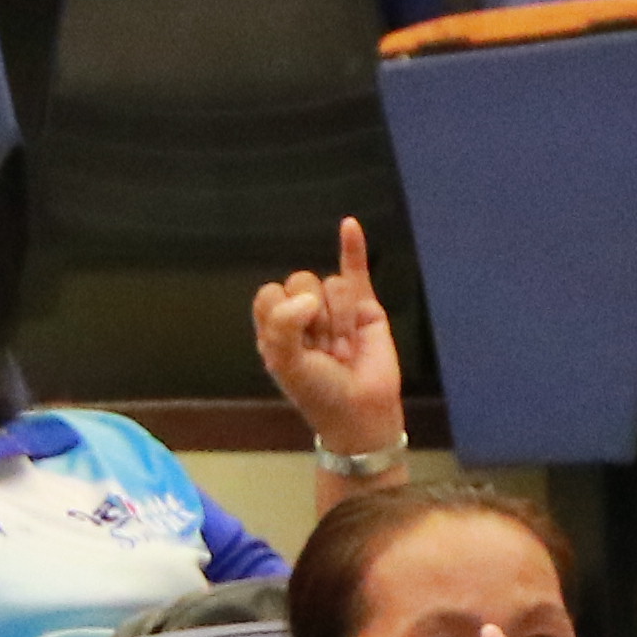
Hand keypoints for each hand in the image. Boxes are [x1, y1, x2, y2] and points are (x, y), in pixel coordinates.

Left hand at [250, 213, 402, 457]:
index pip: (270, 294)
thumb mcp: (286, 362)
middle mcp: (303, 313)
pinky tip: (349, 225)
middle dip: (316, 320)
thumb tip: (309, 297)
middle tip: (325, 352)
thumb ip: (284, 324)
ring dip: (340, 320)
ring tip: (345, 350)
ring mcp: (334, 308)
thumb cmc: (318, 392)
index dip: (283, 313)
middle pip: (301, 282)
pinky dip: (353, 246)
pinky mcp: (365, 307)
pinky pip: (356, 269)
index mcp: (276, 326)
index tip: (296, 343)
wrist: (361, 412)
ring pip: (333, 285)